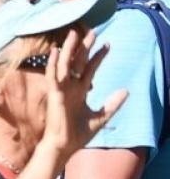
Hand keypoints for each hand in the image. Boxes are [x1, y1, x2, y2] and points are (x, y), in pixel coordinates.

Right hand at [41, 27, 126, 163]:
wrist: (64, 146)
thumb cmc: (78, 135)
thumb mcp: (101, 117)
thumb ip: (112, 104)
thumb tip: (126, 90)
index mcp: (79, 92)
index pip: (90, 69)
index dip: (98, 57)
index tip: (108, 45)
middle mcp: (70, 88)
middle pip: (77, 63)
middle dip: (85, 47)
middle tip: (92, 32)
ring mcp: (61, 90)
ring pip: (65, 65)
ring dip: (70, 49)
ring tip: (74, 33)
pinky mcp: (54, 95)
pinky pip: (53, 76)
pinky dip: (54, 64)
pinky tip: (56, 52)